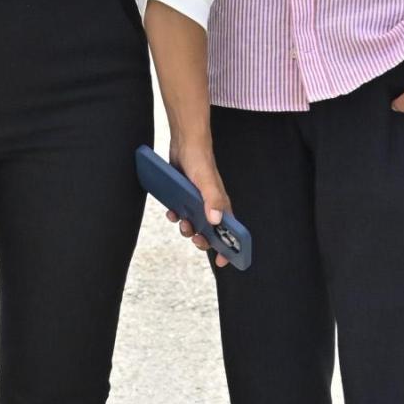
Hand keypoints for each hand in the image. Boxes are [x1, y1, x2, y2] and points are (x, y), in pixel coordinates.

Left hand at [166, 140, 232, 268]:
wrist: (185, 142)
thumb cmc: (201, 160)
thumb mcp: (206, 182)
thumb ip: (213, 200)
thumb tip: (216, 222)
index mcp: (222, 206)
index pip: (231, 232)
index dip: (228, 249)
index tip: (222, 261)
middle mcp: (212, 206)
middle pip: (211, 233)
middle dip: (203, 240)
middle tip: (195, 238)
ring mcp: (198, 202)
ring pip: (195, 225)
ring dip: (188, 229)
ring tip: (181, 222)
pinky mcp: (186, 196)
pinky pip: (183, 213)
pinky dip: (177, 216)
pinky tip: (172, 211)